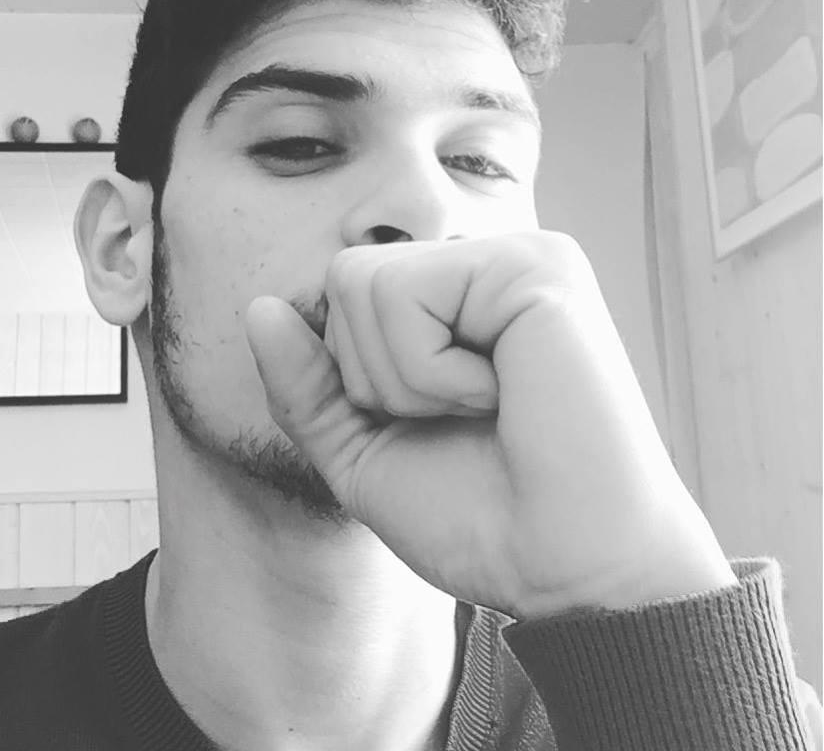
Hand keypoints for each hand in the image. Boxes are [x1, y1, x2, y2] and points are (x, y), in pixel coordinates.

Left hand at [245, 232, 735, 618]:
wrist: (567, 571)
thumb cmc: (480, 515)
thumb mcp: (363, 449)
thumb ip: (307, 382)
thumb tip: (260, 308)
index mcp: (458, 298)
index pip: (342, 292)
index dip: (357, 377)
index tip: (434, 425)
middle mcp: (486, 264)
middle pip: (344, 278)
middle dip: (375, 377)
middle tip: (462, 419)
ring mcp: (514, 256)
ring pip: (362, 284)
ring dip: (406, 381)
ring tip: (486, 408)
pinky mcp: (534, 266)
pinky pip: (406, 296)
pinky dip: (432, 374)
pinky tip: (503, 396)